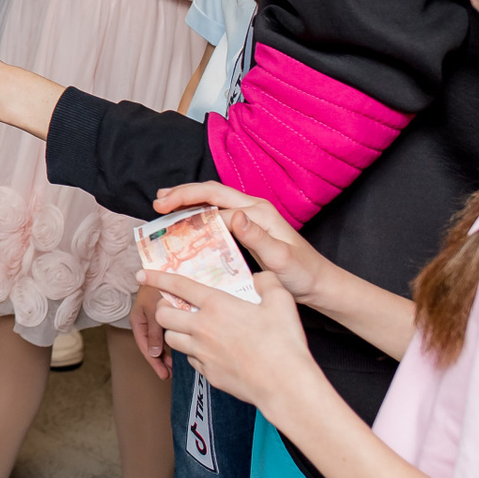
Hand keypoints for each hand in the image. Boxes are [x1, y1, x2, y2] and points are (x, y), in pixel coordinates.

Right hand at [132, 286, 171, 378]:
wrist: (160, 271)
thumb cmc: (156, 289)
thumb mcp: (154, 310)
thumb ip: (154, 330)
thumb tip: (154, 353)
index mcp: (138, 320)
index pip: (145, 346)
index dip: (153, 361)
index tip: (163, 373)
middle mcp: (145, 322)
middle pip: (151, 346)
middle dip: (160, 361)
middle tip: (170, 374)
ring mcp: (154, 319)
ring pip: (159, 340)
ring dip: (165, 353)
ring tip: (174, 366)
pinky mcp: (164, 315)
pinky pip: (166, 332)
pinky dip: (172, 341)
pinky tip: (180, 348)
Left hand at [148, 270, 320, 409]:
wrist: (284, 385)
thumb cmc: (284, 343)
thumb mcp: (281, 302)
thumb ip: (267, 283)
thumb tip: (260, 278)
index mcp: (217, 305)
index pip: (178, 286)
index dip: (157, 278)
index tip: (142, 274)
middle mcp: (202, 328)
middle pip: (163, 316)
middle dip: (163, 309)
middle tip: (175, 307)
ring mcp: (203, 353)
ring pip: (172, 339)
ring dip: (176, 332)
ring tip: (190, 329)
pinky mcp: (209, 374)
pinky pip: (191, 360)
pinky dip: (194, 354)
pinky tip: (209, 352)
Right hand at [152, 182, 328, 305]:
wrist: (320, 284)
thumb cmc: (303, 275)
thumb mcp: (280, 259)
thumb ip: (258, 237)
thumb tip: (235, 216)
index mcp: (259, 212)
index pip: (216, 202)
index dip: (188, 204)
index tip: (164, 214)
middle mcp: (254, 209)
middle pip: (212, 192)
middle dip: (183, 194)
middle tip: (157, 202)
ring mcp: (252, 217)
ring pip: (214, 200)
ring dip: (188, 200)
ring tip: (164, 204)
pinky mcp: (250, 228)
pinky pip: (218, 213)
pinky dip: (198, 213)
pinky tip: (186, 220)